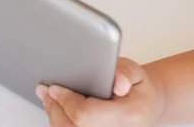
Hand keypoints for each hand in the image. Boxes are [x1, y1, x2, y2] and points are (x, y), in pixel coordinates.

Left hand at [37, 58, 165, 126]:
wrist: (147, 107)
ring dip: (55, 116)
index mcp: (128, 116)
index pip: (85, 115)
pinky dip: (61, 123)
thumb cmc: (139, 89)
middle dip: (55, 107)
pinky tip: (57, 110)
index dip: (66, 101)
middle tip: (46, 90)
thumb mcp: (136, 72)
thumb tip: (118, 82)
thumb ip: (125, 72)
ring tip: (48, 98)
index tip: (55, 87)